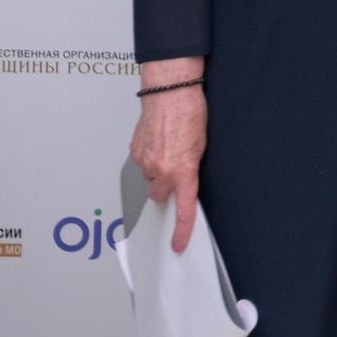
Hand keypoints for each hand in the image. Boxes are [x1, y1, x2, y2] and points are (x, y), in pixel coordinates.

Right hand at [130, 58, 205, 253]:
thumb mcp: (201, 145)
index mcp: (182, 171)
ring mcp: (144, 161)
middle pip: (159, 195)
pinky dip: (149, 158)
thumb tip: (185, 180)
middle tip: (176, 171)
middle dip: (167, 188)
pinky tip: (159, 141)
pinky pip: (141, 163)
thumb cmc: (191, 113)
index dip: (180, 230)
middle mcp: (161, 170)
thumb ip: (191, 168)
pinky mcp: (134, 151)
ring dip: (158, 171)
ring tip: (169, 147)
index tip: (177, 245)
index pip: (182, 208)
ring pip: (150, 178)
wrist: (170, 92)